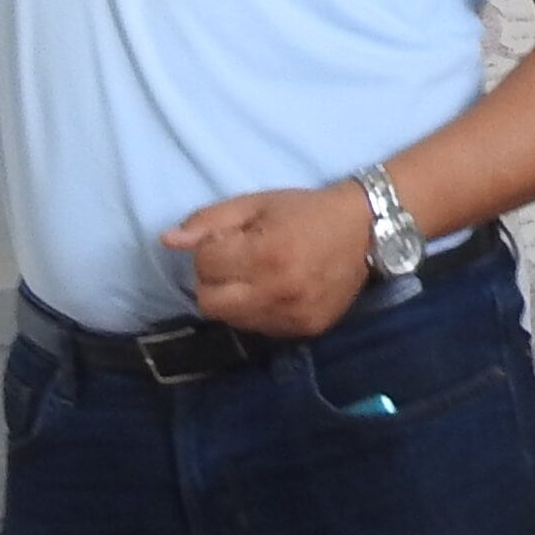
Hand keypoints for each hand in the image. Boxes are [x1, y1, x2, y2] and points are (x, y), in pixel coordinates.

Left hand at [161, 183, 375, 338]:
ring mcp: (293, 315)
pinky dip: (256, 312)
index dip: (208, 250)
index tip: (228, 240)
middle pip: (210, 302)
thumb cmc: (306, 211)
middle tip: (234, 262)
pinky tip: (273, 290)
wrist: (366, 230)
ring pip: (231, 320)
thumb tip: (168, 241)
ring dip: (232, 298)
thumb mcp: (256, 203)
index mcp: (266, 252)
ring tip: (254, 276)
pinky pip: (259, 329)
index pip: (204, 265)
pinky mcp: (304, 330)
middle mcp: (278, 290)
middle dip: (212, 280)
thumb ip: (209, 222)